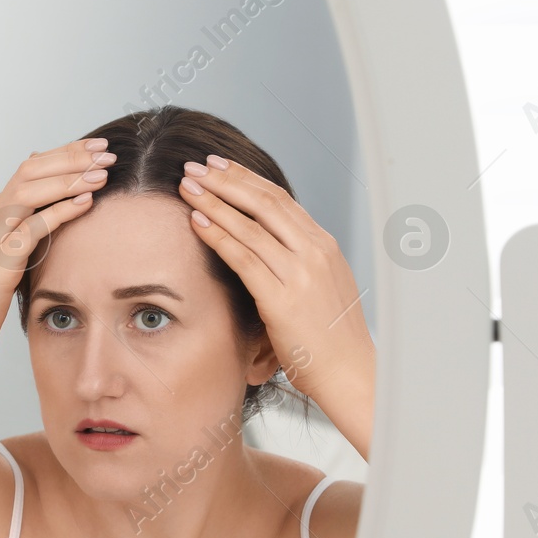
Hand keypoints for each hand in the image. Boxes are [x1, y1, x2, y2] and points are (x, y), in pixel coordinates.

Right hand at [0, 138, 113, 351]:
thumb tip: (50, 208)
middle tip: (107, 152)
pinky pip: (31, 228)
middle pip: (32, 170)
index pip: (33, 167)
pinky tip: (84, 204)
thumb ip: (25, 226)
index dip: (66, 152)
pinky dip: (58, 212)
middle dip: (71, 157)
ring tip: (101, 174)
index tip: (98, 146)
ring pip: (29, 192)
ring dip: (67, 180)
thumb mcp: (7, 249)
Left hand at [179, 155, 376, 458]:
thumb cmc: (330, 338)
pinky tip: (195, 221)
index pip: (280, 200)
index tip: (219, 166)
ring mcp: (301, 273)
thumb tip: (266, 251)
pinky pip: (243, 257)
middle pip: (264, 202)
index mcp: (323, 246)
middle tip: (195, 165)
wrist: (351, 372)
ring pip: (250, 224)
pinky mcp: (283, 298)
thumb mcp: (320, 289)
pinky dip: (217, 235)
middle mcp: (315, 251)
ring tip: (186, 185)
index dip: (246, 179)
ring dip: (214, 200)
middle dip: (226, 180)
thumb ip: (296, 265)